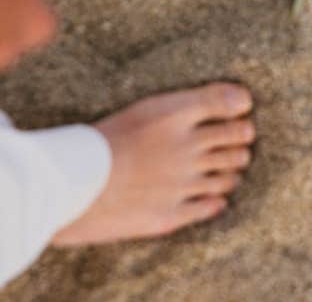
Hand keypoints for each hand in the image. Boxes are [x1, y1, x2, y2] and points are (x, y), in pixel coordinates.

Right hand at [51, 83, 254, 244]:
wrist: (69, 185)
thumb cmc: (99, 141)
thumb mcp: (141, 108)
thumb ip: (188, 103)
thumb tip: (242, 99)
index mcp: (174, 114)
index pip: (229, 103)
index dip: (240, 106)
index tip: (239, 110)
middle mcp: (185, 147)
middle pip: (237, 140)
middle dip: (242, 138)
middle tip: (239, 139)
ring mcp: (182, 182)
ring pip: (230, 175)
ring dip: (232, 169)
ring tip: (225, 167)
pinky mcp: (173, 212)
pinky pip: (213, 205)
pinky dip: (217, 199)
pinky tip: (211, 196)